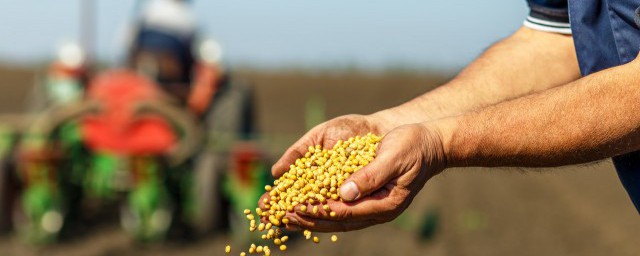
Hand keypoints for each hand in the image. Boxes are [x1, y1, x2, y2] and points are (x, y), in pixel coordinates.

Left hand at [275, 123, 447, 231]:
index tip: (295, 207)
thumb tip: (345, 193)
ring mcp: (373, 206)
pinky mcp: (368, 198)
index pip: (346, 212)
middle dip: (307, 219)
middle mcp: (378, 210)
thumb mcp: (394, 156)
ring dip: (310, 217)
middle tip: (281, 218)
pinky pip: (340, 208)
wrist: (430, 143)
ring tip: (285, 217)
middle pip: (337, 221)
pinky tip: (303, 207)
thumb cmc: (414, 145)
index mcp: (386, 204)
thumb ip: (371, 175)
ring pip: (336, 218)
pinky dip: (320, 208)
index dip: (319, 210)